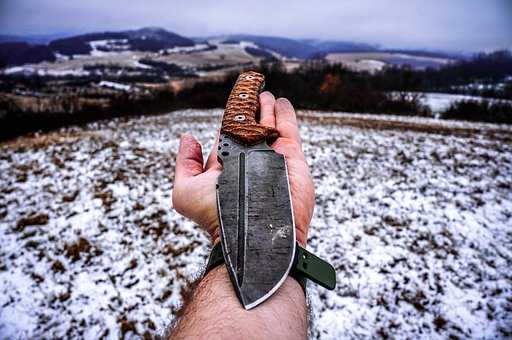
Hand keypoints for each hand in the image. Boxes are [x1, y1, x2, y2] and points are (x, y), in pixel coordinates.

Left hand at [172, 92, 314, 244]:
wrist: (252, 234)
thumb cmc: (216, 215)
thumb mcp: (186, 191)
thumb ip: (185, 163)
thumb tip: (188, 137)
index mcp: (226, 164)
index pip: (227, 134)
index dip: (229, 117)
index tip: (233, 101)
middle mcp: (249, 159)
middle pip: (250, 125)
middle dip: (250, 108)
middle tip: (250, 90)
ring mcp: (271, 156)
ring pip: (269, 123)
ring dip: (266, 106)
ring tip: (264, 92)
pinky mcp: (290, 156)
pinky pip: (288, 128)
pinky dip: (285, 113)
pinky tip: (280, 101)